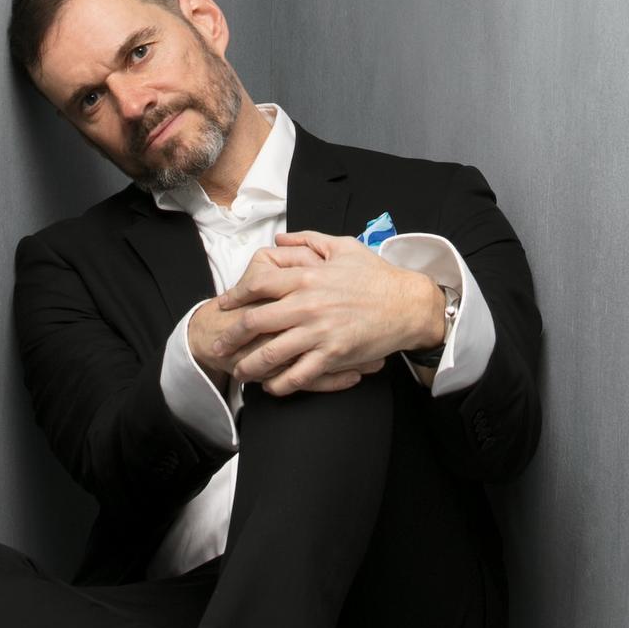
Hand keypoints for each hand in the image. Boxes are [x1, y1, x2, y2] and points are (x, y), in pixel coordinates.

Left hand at [213, 230, 443, 395]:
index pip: (258, 284)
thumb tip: (279, 240)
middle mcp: (307, 304)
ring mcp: (319, 332)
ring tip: (240, 372)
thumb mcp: (343, 247)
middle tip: (220, 344)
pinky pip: (298, 375)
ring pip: (271, 353)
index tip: (225, 305)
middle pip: (255, 321)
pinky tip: (272, 387)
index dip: (236, 296)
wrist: (408, 304)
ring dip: (249, 365)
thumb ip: (308, 241)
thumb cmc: (377, 276)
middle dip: (231, 335)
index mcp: (307, 276)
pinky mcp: (333, 354)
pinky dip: (281, 384)